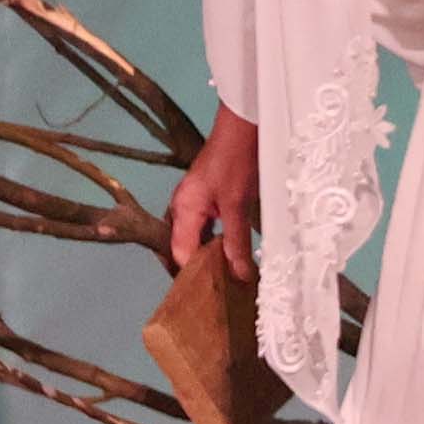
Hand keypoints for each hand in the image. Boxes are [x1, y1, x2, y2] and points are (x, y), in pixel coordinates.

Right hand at [170, 105, 262, 278]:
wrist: (244, 126)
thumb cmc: (236, 160)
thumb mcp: (238, 205)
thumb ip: (236, 242)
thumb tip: (238, 274)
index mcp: (183, 209)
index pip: (180, 254)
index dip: (193, 276)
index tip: (211, 297)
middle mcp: (181, 206)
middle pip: (180, 248)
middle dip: (194, 269)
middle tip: (215, 292)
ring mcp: (192, 201)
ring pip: (192, 238)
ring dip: (205, 256)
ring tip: (223, 278)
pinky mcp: (206, 196)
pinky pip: (202, 227)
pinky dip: (212, 242)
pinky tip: (228, 253)